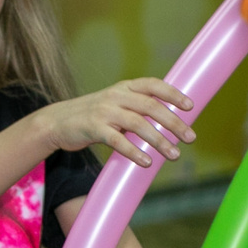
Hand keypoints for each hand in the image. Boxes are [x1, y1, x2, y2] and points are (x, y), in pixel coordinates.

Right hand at [45, 79, 195, 168]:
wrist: (57, 122)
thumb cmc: (92, 116)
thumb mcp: (115, 104)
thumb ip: (136, 108)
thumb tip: (167, 120)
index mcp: (124, 87)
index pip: (154, 85)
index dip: (173, 94)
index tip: (190, 107)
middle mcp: (116, 96)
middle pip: (151, 107)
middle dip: (174, 122)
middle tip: (190, 138)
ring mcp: (104, 111)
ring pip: (138, 124)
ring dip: (159, 140)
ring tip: (174, 154)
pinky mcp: (93, 128)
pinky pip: (118, 141)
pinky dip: (134, 152)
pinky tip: (147, 162)